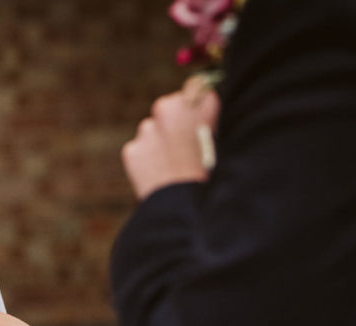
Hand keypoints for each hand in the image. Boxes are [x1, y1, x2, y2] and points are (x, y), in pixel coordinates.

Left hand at [122, 75, 220, 198]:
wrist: (187, 206)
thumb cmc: (213, 173)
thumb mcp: (222, 139)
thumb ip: (210, 117)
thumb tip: (204, 107)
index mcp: (197, 100)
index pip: (196, 88)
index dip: (198, 105)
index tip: (199, 118)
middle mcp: (168, 108)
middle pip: (169, 108)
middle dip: (175, 123)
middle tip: (186, 147)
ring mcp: (147, 129)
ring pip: (152, 130)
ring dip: (160, 142)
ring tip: (175, 166)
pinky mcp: (132, 150)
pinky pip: (139, 150)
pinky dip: (147, 160)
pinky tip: (161, 175)